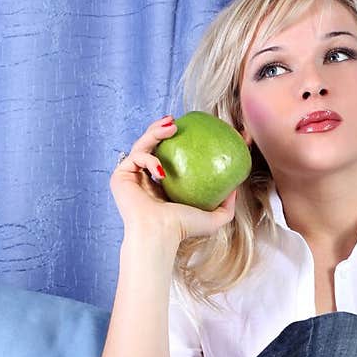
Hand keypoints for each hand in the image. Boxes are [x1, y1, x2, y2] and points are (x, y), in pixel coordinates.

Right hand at [109, 116, 240, 245]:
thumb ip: (226, 206)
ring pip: (141, 145)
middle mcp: (145, 179)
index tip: (189, 128)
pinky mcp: (121, 177)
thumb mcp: (212, 218)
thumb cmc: (183, 229)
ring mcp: (131, 177)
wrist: (160, 235)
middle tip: (175, 121)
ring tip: (171, 126)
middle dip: (161, 129)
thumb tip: (235, 189)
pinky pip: (135, 157)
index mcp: (161, 185)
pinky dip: (148, 158)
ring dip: (154, 132)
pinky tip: (161, 167)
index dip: (176, 140)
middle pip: (151, 145)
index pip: (166, 155)